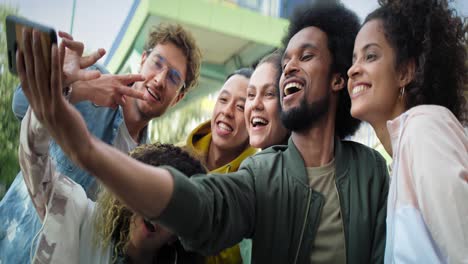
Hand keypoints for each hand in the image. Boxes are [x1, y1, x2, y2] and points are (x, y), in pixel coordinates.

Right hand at [17, 28, 90, 158]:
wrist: (79, 149)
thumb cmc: (73, 132)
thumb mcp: (59, 116)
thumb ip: (53, 105)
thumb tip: (54, 96)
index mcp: (37, 107)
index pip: (26, 83)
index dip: (22, 65)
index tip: (20, 50)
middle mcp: (38, 105)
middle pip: (31, 74)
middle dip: (29, 52)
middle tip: (27, 34)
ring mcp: (46, 106)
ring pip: (41, 74)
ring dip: (40, 52)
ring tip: (39, 36)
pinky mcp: (58, 106)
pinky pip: (56, 80)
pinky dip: (55, 63)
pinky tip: (56, 50)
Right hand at [59, 31, 104, 86]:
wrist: (52, 71)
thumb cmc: (54, 78)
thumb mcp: (54, 78)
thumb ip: (56, 70)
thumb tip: (54, 59)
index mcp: (75, 75)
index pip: (84, 76)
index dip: (91, 75)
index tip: (98, 74)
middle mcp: (78, 64)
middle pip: (90, 59)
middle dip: (96, 55)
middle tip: (103, 50)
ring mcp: (74, 55)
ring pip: (80, 46)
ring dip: (72, 43)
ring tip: (63, 41)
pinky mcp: (68, 47)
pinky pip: (70, 39)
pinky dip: (65, 35)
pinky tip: (59, 33)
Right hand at [72, 73, 145, 106]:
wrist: (84, 87)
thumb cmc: (96, 82)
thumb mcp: (108, 79)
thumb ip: (118, 85)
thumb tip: (125, 97)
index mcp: (116, 79)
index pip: (129, 77)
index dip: (137, 77)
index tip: (144, 77)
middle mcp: (116, 87)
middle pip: (130, 92)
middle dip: (139, 95)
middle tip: (146, 98)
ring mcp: (113, 95)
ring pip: (122, 102)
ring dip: (118, 101)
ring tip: (108, 95)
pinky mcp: (110, 102)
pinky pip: (114, 106)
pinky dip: (110, 104)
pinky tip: (103, 99)